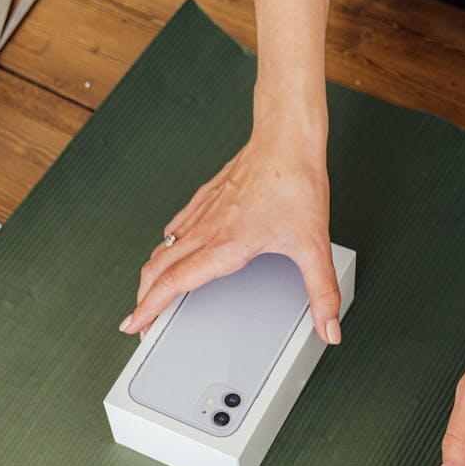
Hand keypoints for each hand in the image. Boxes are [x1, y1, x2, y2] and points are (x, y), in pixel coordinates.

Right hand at [118, 118, 341, 343]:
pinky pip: (176, 228)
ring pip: (163, 248)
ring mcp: (203, 212)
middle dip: (143, 299)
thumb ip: (322, 292)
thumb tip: (330, 328)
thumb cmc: (296, 182)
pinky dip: (165, 247)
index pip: (173, 283)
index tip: (135, 325)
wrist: (287, 136)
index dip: (149, 308)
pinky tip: (171, 249)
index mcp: (224, 246)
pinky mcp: (206, 197)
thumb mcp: (315, 245)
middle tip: (139, 321)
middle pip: (157, 269)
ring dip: (150, 275)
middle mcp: (206, 230)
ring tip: (149, 294)